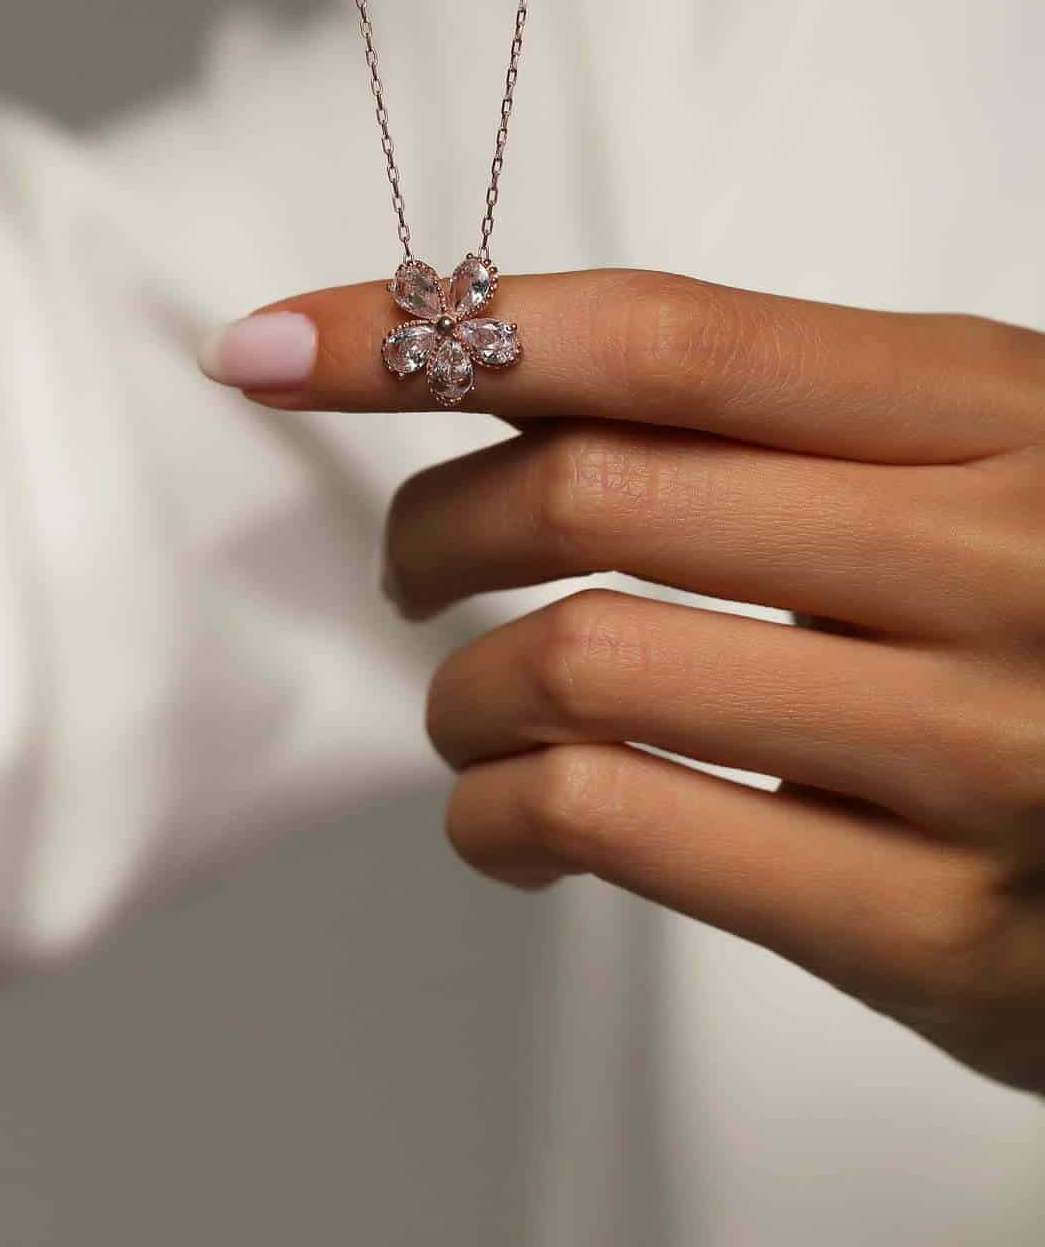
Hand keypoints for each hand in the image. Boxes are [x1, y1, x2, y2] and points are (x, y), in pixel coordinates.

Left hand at [201, 269, 1044, 1093]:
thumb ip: (786, 420)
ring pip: (583, 665)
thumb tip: (517, 384)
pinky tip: (508, 816)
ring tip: (471, 704)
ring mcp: (971, 750)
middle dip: (435, 523)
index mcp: (993, 410)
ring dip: (464, 688)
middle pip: (592, 493)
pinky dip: (504, 814)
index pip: (659, 339)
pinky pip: (627, 828)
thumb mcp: (983, 458)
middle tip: (412, 560)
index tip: (283, 343)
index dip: (437, 332)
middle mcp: (989, 561)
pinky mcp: (938, 925)